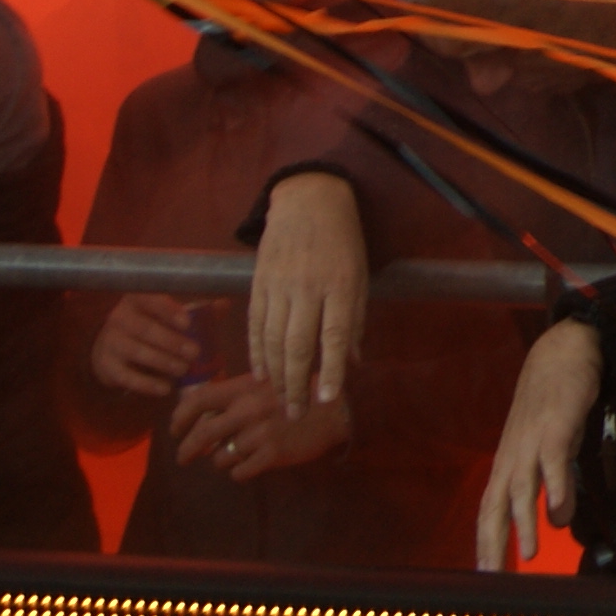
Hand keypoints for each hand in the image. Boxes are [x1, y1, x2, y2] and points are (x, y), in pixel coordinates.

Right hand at [89, 293, 204, 400]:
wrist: (111, 350)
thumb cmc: (150, 326)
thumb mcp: (168, 315)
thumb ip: (197, 310)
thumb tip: (224, 304)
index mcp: (138, 300)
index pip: (152, 301)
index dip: (168, 311)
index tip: (188, 323)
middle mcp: (119, 318)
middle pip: (145, 329)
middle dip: (172, 342)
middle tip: (195, 353)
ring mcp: (109, 343)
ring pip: (136, 352)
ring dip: (162, 362)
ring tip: (183, 369)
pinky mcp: (105, 367)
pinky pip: (126, 376)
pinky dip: (146, 384)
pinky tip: (165, 389)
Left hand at [172, 372, 350, 481]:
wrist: (342, 407)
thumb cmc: (302, 392)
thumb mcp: (268, 383)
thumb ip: (238, 395)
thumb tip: (201, 413)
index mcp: (244, 388)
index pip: (197, 400)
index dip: (179, 417)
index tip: (175, 430)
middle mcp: (247, 410)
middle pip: (200, 435)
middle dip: (186, 450)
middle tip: (184, 457)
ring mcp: (259, 434)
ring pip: (220, 457)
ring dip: (222, 460)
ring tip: (236, 455)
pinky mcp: (272, 455)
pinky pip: (239, 472)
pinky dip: (240, 472)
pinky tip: (251, 465)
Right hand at [249, 170, 366, 415]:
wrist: (309, 201)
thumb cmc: (344, 241)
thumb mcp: (361, 275)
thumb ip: (355, 319)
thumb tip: (354, 362)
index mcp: (340, 285)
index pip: (334, 336)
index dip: (331, 370)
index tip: (327, 400)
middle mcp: (307, 288)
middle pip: (297, 345)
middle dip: (296, 384)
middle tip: (294, 414)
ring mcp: (278, 286)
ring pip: (272, 340)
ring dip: (275, 375)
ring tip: (279, 400)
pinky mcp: (257, 283)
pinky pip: (254, 325)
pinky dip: (256, 352)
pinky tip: (259, 374)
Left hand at [478, 321, 602, 568]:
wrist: (562, 351)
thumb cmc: (554, 403)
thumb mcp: (554, 448)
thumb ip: (555, 484)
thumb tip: (558, 519)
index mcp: (508, 463)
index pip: (489, 511)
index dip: (486, 543)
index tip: (486, 576)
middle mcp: (513, 456)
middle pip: (494, 507)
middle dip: (492, 544)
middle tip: (492, 578)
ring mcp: (531, 441)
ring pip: (521, 489)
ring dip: (523, 524)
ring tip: (530, 555)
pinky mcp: (556, 426)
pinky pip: (553, 461)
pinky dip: (555, 486)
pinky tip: (560, 510)